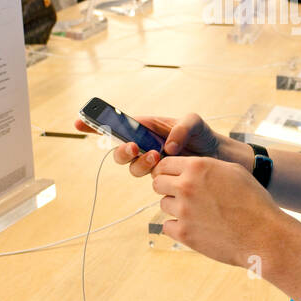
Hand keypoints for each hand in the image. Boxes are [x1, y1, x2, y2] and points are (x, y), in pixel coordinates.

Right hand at [74, 110, 237, 177]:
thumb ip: (181, 128)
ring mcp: (152, 163)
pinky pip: (149, 178)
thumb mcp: (194, 123)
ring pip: (133, 167)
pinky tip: (168, 168)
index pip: (118, 124)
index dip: (97, 124)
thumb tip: (166, 146)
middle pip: (120, 150)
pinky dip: (154, 174)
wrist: (221, 161)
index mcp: (148, 127)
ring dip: (140, 162)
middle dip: (122, 150)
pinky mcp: (161, 178)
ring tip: (158, 156)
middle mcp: (145, 145)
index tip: (79, 122)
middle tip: (134, 147)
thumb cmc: (204, 137)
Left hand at [150, 155, 279, 265]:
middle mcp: (187, 186)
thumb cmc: (253, 201)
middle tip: (182, 195)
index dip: (168, 171)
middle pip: (157, 183)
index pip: (164, 164)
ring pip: (164, 204)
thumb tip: (188, 167)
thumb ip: (207, 166)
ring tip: (198, 212)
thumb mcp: (233, 171)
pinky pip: (168, 226)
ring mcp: (184, 210)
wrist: (263, 235)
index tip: (174, 177)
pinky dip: (178, 227)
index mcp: (198, 167)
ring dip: (176, 207)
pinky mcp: (184, 233)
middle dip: (167, 187)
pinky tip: (196, 227)